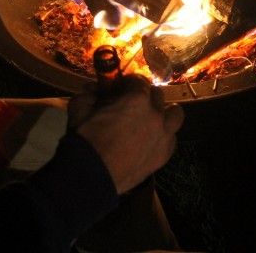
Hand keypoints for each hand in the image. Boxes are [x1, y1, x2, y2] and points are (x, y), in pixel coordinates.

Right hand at [71, 75, 183, 193]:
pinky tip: (151, 140)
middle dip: (145, 97)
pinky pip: (172, 138)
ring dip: (164, 113)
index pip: (139, 80)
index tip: (121, 89)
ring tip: (151, 120)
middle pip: (157, 95)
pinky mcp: (165, 154)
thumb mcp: (80, 109)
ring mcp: (164, 135)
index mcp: (136, 99)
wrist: (91, 176)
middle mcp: (155, 114)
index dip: (128, 83)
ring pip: (175, 114)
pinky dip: (164, 136)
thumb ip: (89, 95)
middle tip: (132, 106)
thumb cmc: (85, 140)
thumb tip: (93, 90)